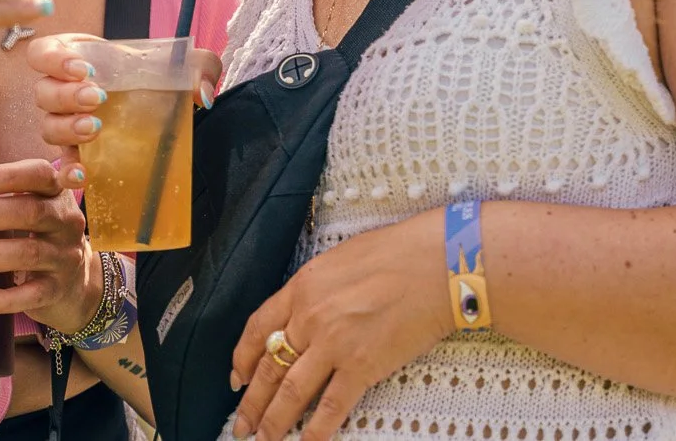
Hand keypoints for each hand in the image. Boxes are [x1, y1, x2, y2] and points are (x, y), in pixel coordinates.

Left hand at [0, 158, 99, 331]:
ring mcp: (64, 258)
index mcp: (57, 194)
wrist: (78, 285)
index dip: (6, 176)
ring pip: (26, 253)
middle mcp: (66, 223)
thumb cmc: (41, 236)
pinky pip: (29, 295)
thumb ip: (3, 198)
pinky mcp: (57, 290)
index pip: (38, 175)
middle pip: (29, 213)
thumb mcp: (35, 209)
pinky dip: (2, 299)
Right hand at [23, 33, 221, 153]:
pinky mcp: (75, 152)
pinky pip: (61, 163)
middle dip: (67, 96)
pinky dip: (66, 170)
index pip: (42, 53)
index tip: (83, 68)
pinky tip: (83, 174)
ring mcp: (65, 123)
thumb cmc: (156, 77)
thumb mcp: (179, 65)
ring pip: (48, 127)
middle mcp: (62, 89)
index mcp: (74, 57)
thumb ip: (198, 67)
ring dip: (68, 129)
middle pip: (43, 93)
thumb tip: (201, 94)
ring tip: (96, 129)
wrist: (157, 111)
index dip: (54, 59)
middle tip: (97, 98)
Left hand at [229, 210, 448, 440]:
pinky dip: (316, 430)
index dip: (243, 358)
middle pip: (269, 367)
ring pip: (291, 392)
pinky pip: (331, 406)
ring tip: (264, 440)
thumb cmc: (397, 253)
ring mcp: (334, 344)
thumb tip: (306, 311)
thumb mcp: (340, 260)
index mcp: (302, 287)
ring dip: (274, 421)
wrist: (437, 264)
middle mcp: (310, 317)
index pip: (258, 328)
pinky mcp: (362, 366)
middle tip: (242, 425)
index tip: (238, 377)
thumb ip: (317, 289)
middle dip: (252, 401)